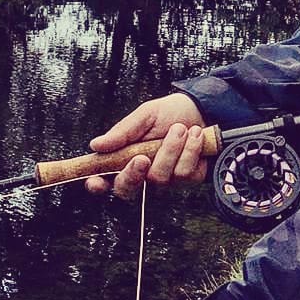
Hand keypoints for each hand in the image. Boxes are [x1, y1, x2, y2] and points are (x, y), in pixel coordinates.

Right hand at [86, 92, 207, 199]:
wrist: (203, 109)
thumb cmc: (169, 113)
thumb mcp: (145, 115)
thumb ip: (122, 132)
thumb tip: (96, 145)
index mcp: (125, 158)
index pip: (105, 178)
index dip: (97, 184)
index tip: (96, 181)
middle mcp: (143, 173)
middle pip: (128, 190)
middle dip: (133, 174)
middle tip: (142, 157)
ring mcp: (165, 180)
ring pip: (160, 178)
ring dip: (172, 148)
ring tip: (181, 128)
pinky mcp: (187, 180)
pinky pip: (185, 173)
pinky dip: (191, 150)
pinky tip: (195, 135)